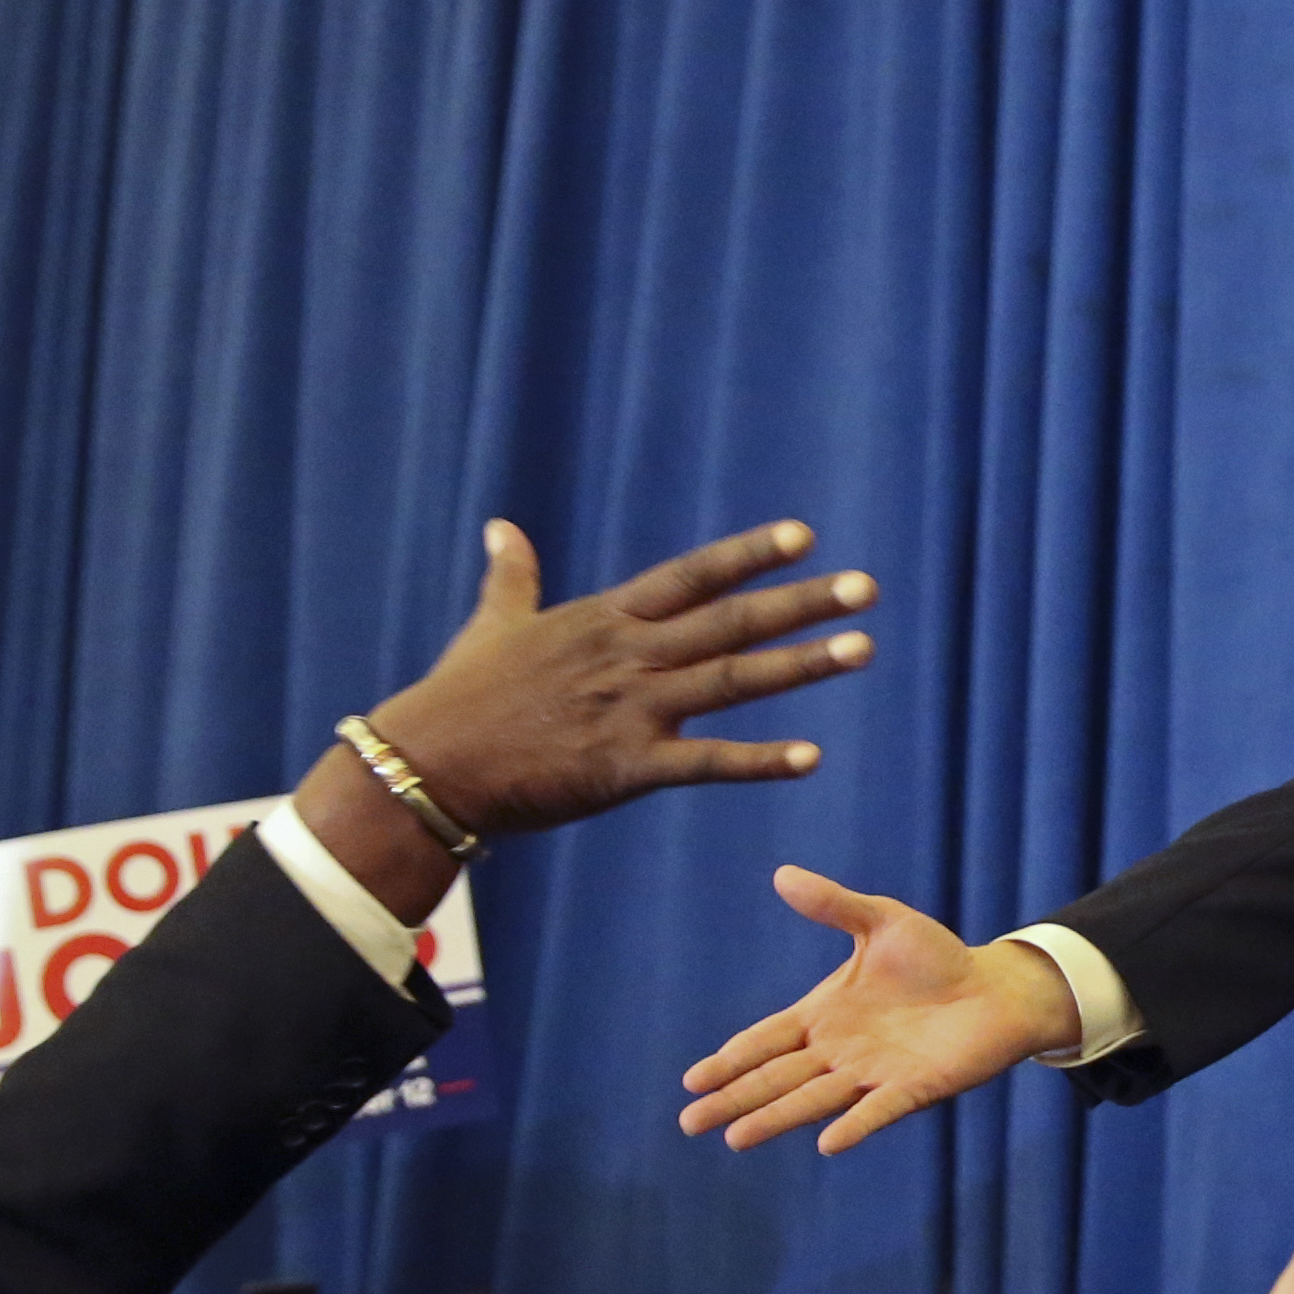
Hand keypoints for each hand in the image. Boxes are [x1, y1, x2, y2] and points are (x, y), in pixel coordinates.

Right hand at [295, 521, 876, 926]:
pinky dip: (759, 761)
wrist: (426, 766)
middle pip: (730, 621)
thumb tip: (502, 526)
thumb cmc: (457, 698)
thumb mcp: (492, 625)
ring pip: (732, 680)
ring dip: (801, 665)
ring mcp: (630, 709)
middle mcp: (628, 656)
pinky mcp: (624, 768)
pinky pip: (705, 763)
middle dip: (801, 603)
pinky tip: (811, 757)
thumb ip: (511, 575)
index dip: (748, 556)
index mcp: (604, 621)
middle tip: (867, 588)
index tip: (804, 537)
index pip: (691, 577)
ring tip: (862, 649)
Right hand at [677, 872, 1077, 1153]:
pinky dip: (854, 1125)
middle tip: (690, 1123)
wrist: (996, 989)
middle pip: (775, 1079)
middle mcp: (839, 1051)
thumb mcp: (882, 920)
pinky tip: (827, 1143)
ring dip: (775, 1118)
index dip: (731, 1059)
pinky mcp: (911, 1089)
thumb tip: (783, 875)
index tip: (693, 1079)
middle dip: (734, 1099)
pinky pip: (876, 1110)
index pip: (766, 1041)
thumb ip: (834, 903)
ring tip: (736, 1139)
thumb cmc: (938, 958)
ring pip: (812, 1100)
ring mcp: (872, 1074)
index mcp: (824, 1014)